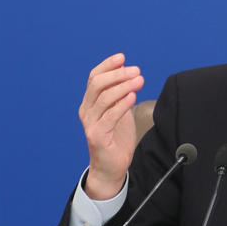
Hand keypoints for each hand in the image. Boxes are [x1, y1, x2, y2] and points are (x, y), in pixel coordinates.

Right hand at [79, 53, 144, 199]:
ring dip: (123, 86)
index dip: (107, 66)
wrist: (111, 167)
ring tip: (139, 80)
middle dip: (117, 74)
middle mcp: (87, 111)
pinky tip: (133, 96)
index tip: (122, 57)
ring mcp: (90, 123)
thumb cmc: (116, 139)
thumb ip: (121, 94)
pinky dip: (122, 104)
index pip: (94, 78)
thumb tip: (128, 72)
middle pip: (97, 84)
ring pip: (104, 98)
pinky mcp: (97, 136)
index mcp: (90, 103)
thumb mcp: (119, 111)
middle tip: (136, 71)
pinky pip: (110, 116)